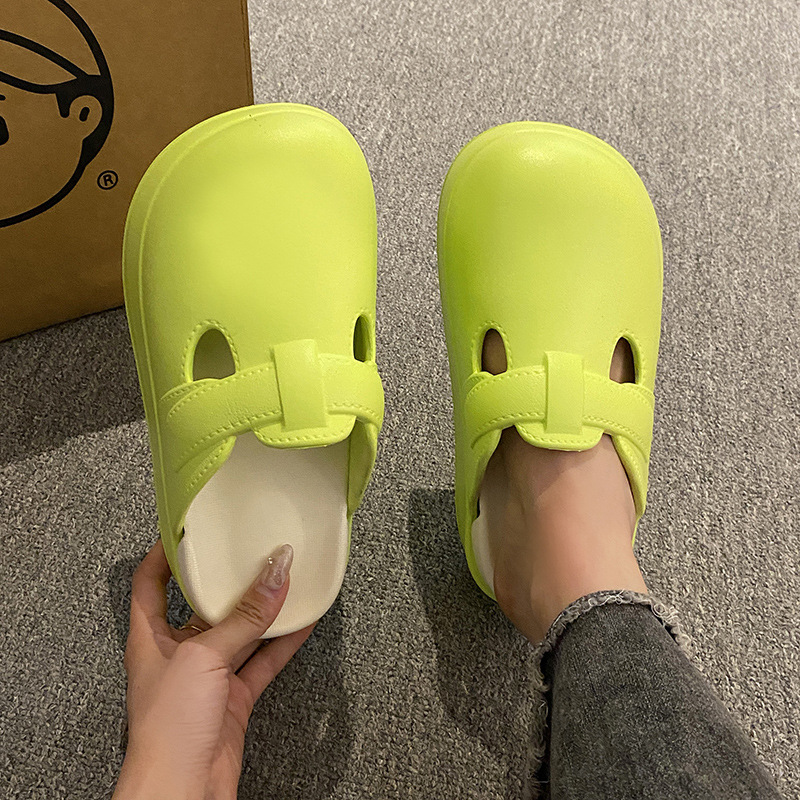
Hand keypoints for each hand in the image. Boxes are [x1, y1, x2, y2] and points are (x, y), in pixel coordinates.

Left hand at [113, 540, 313, 799]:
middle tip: (251, 548)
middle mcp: (177, 653)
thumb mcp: (204, 656)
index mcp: (150, 637)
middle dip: (227, 578)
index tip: (191, 527)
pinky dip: (283, 642)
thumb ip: (245, 615)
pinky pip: (262, 661)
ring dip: (263, 609)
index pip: (150, 581)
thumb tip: (275, 571)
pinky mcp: (233, 700)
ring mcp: (207, 677)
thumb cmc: (168, 729)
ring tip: (286, 578)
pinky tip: (302, 623)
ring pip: (239, 632)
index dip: (165, 552)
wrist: (182, 792)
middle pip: (202, 604)